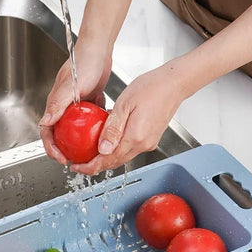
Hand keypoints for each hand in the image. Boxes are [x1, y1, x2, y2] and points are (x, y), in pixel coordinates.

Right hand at [39, 39, 111, 164]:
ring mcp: (76, 106)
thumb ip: (58, 104)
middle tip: (74, 160)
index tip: (61, 158)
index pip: (47, 132)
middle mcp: (63, 107)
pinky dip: (92, 128)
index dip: (51, 148)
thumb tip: (45, 122)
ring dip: (79, 142)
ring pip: (74, 130)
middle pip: (60, 134)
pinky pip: (88, 121)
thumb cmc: (83, 62)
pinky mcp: (88, 102)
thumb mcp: (70, 86)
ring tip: (89, 153)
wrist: (99, 49)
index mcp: (55, 104)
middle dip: (64, 150)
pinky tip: (102, 134)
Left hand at [70, 60, 187, 174]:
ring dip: (106, 159)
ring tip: (90, 154)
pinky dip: (117, 150)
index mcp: (135, 137)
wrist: (174, 84)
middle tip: (79, 163)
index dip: (90, 167)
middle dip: (96, 166)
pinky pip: (130, 150)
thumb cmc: (151, 87)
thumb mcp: (124, 104)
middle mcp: (143, 144)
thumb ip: (112, 128)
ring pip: (122, 157)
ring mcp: (148, 143)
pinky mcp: (151, 139)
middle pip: (114, 162)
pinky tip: (108, 143)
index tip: (77, 166)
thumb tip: (101, 150)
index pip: (107, 160)